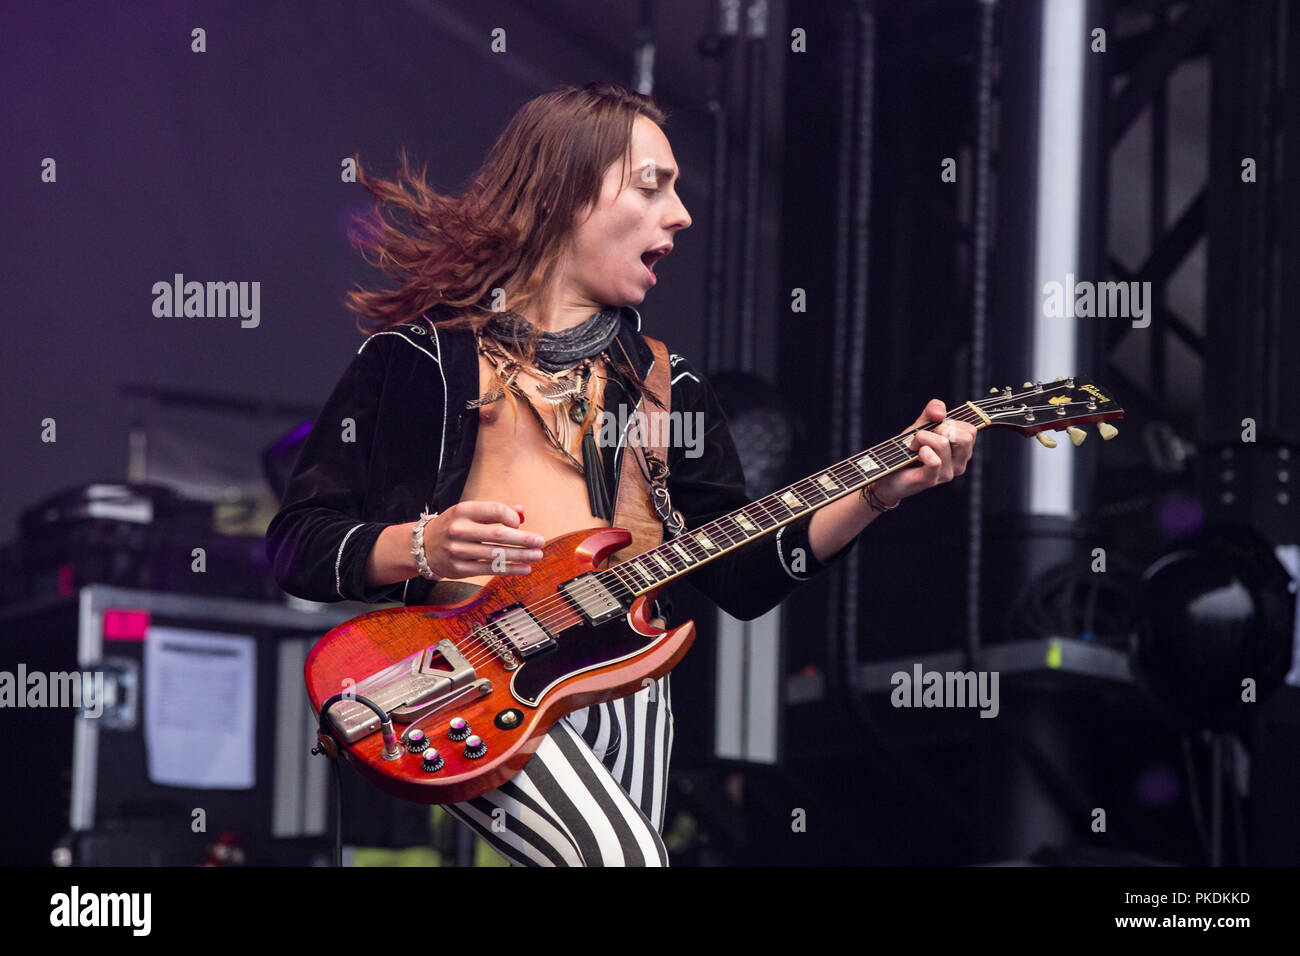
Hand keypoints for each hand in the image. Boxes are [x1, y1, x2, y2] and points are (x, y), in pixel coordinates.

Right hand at [421, 501, 545, 578]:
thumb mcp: (468, 513)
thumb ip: (494, 512)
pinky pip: (490, 570)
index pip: (494, 511)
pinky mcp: (459, 569)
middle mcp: (459, 530)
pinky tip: (524, 568)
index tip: (520, 524)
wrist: (422, 547)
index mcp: (463, 511)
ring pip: (496, 555)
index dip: (511, 517)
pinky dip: (510, 569)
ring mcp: (458, 551)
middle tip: (540, 541)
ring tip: (536, 555)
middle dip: (523, 539)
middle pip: (498, 535)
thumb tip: (521, 511)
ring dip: (520, 556)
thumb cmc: (452, 526)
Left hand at [870, 399, 977, 506]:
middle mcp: (959, 464)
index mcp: (962, 451)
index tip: (936, 428)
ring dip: (922, 437)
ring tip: (914, 445)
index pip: (971, 430)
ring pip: (943, 444)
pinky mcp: (931, 480)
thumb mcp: (922, 425)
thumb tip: (940, 412)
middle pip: (965, 437)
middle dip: (941, 428)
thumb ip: (933, 411)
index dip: (952, 423)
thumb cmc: (908, 450)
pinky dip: (921, 451)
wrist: (890, 473)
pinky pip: (934, 460)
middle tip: (925, 436)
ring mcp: (947, 474)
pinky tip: (915, 454)